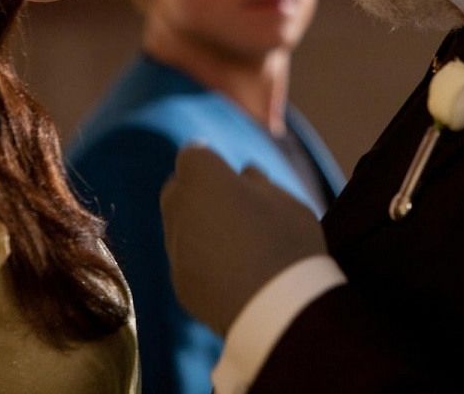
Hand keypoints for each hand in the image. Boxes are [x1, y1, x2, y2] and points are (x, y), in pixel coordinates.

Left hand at [160, 145, 325, 335]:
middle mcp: (179, 207)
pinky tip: (231, 273)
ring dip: (198, 227)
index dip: (212, 162)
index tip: (229, 173)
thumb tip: (245, 174)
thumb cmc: (287, 241)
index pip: (193, 154)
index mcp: (202, 176)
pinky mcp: (178, 281)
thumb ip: (257, 182)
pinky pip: (186, 261)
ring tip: (237, 243)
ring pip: (179, 226)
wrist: (280, 308)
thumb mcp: (285, 199)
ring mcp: (176, 246)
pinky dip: (201, 261)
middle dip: (197, 192)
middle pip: (177, 189)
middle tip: (232, 206)